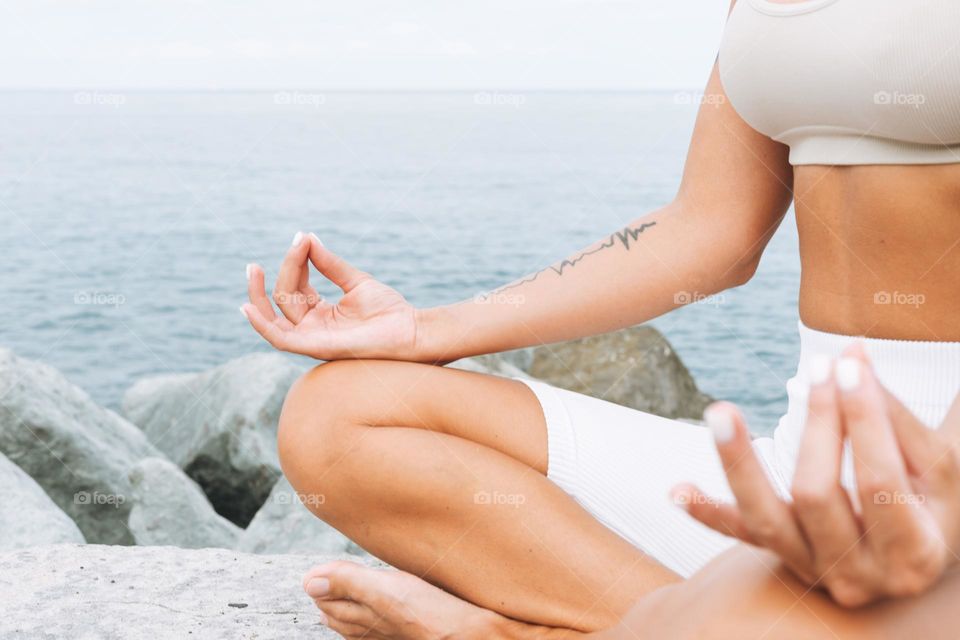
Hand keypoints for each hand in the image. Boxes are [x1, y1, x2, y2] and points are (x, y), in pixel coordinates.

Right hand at [241, 232, 418, 360]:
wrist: (410, 330)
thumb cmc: (390, 311)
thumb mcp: (356, 281)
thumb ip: (330, 264)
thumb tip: (307, 239)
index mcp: (321, 315)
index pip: (296, 287)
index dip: (296, 262)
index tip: (303, 238)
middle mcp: (313, 328)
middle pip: (283, 299)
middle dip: (280, 272)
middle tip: (283, 249)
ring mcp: (313, 339)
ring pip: (276, 316)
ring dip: (259, 295)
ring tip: (253, 270)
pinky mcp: (316, 347)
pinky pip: (280, 339)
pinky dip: (262, 325)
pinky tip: (248, 307)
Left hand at [673, 343, 959, 606]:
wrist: (917, 548)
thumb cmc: (930, 498)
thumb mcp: (933, 465)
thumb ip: (893, 414)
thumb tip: (852, 353)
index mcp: (915, 553)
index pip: (879, 480)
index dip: (862, 420)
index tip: (847, 367)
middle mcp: (859, 575)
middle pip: (818, 494)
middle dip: (816, 425)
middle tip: (817, 367)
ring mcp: (812, 570)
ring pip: (765, 518)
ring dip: (739, 462)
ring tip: (720, 411)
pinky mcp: (780, 557)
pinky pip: (739, 535)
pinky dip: (707, 512)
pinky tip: (676, 490)